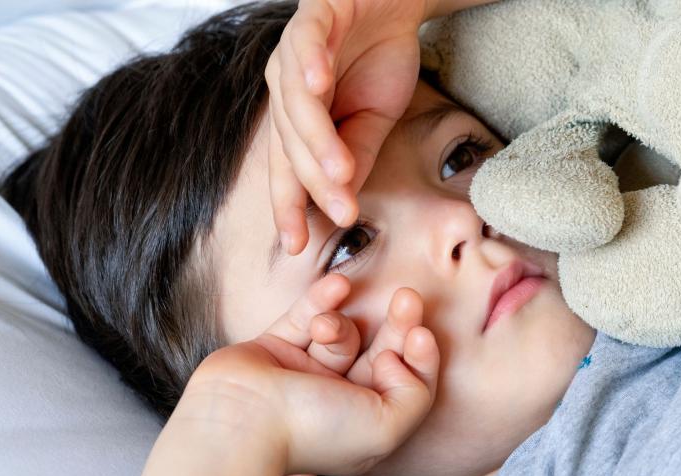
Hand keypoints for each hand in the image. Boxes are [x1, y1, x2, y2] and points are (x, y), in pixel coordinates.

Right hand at [175, 275, 439, 475]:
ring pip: (341, 334)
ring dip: (340, 324)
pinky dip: (323, 298)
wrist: (242, 421)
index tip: (421, 334)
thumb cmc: (314, 431)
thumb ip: (415, 395)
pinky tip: (339, 284)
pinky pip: (305, 315)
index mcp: (366, 424)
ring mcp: (305, 373)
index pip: (405, 383)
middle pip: (379, 353)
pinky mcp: (275, 348)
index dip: (420, 357)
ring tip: (326, 330)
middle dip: (398, 324)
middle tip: (409, 296)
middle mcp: (338, 400)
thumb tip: (398, 359)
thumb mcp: (386, 428)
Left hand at [265, 0, 427, 253]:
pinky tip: (320, 84)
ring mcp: (293, 52)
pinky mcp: (311, 17)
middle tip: (344, 212)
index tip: (298, 246)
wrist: (396, 2)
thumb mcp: (375, 119)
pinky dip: (310, 64)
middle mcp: (284, 87)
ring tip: (339, 168)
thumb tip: (344, 201)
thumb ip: (356, 155)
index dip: (290, 206)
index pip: (286, 168)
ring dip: (317, 137)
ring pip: (296, 102)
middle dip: (316, 181)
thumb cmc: (380, 58)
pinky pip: (304, 43)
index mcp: (295, 117)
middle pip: (292, 143)